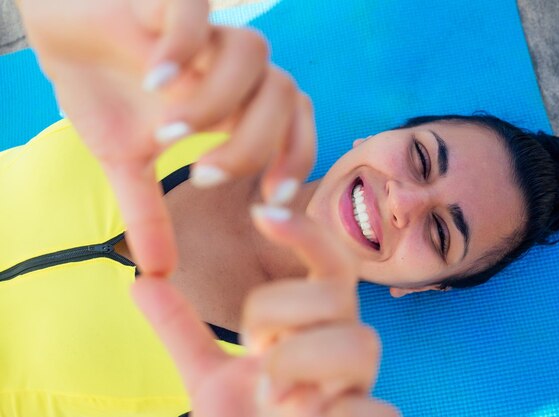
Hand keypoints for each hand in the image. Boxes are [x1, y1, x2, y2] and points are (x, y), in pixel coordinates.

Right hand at [18, 0, 312, 279]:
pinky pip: (196, 11)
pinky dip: (183, 47)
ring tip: (169, 133)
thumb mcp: (125, 160)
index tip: (270, 204)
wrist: (59, 31)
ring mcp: (203, 30)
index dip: (295, 162)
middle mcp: (228, 65)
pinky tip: (152, 78)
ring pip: (253, 53)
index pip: (296, 126)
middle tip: (204, 176)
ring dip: (218, 102)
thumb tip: (157, 272)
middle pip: (286, 95)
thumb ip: (147, 211)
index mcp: (233, 101)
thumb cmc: (104, 88)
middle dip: (254, 145)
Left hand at [131, 205, 397, 416]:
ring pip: (360, 343)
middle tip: (251, 346)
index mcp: (314, 331)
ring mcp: (360, 390)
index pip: (329, 265)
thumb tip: (142, 281)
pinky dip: (331, 415)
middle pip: (338, 295)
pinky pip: (374, 409)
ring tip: (271, 395)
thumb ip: (181, 330)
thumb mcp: (207, 378)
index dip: (305, 233)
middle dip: (280, 311)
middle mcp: (343, 353)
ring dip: (301, 362)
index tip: (262, 211)